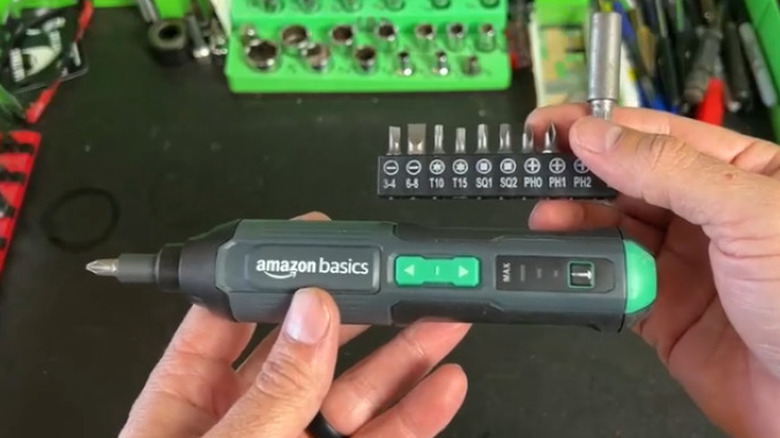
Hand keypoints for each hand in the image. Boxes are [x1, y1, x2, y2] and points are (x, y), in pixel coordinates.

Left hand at [119, 212, 469, 437]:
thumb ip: (271, 388)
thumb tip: (310, 314)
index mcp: (189, 400)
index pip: (230, 313)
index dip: (272, 270)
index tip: (313, 239)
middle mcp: (247, 416)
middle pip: (310, 342)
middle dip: (360, 304)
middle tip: (399, 273)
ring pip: (356, 387)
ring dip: (404, 350)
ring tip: (441, 316)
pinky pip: (381, 435)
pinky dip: (416, 410)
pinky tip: (440, 383)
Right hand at [527, 104, 779, 436]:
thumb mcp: (747, 213)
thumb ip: (668, 170)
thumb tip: (598, 136)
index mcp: (740, 174)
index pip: (658, 136)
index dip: (602, 126)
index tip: (554, 126)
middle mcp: (708, 215)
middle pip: (628, 180)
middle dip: (580, 173)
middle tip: (536, 166)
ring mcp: (683, 263)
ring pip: (613, 229)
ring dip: (576, 220)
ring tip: (546, 215)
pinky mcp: (661, 310)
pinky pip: (612, 282)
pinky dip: (586, 273)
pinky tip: (572, 261)